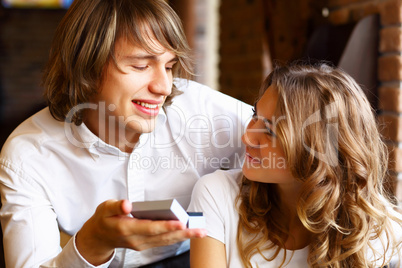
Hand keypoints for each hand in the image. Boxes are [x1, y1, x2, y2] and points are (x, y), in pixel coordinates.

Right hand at [76, 199, 206, 265]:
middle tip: (199, 230)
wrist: (98, 237)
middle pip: (163, 236)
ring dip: (184, 237)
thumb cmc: (104, 219)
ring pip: (165, 241)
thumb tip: (127, 204)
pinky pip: (163, 242)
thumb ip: (116, 206)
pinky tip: (188, 233)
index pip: (151, 228)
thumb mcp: (105, 208)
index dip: (166, 226)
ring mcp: (141, 244)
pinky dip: (176, 238)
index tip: (180, 223)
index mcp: (127, 228)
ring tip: (200, 232)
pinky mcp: (145, 245)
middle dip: (183, 233)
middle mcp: (136, 239)